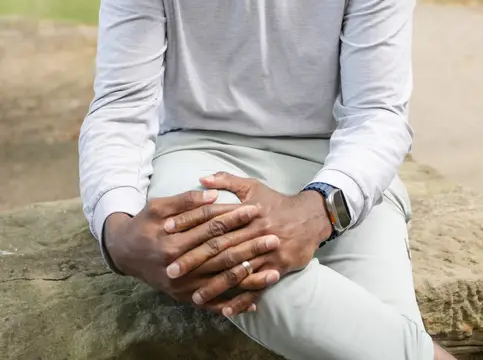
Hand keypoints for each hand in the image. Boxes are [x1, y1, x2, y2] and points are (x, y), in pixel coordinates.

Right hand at [103, 189, 280, 314]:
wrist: (124, 253)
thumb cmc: (143, 225)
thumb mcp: (158, 206)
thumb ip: (186, 201)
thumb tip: (213, 195)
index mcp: (173, 243)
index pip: (212, 228)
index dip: (235, 218)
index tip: (256, 209)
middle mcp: (179, 268)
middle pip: (221, 255)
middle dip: (249, 246)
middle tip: (273, 238)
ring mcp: (182, 286)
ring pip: (221, 281)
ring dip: (248, 277)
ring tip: (273, 270)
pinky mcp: (184, 298)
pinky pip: (212, 302)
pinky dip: (233, 303)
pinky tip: (254, 301)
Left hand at [161, 172, 332, 316]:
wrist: (309, 217)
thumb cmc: (276, 202)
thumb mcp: (253, 187)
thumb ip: (227, 181)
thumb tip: (202, 178)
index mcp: (245, 213)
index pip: (212, 220)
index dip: (189, 225)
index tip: (167, 231)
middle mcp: (254, 233)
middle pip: (220, 249)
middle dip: (195, 260)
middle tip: (171, 271)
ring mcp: (266, 253)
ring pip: (236, 271)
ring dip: (214, 285)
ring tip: (194, 296)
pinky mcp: (277, 267)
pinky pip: (257, 286)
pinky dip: (242, 299)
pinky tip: (226, 309)